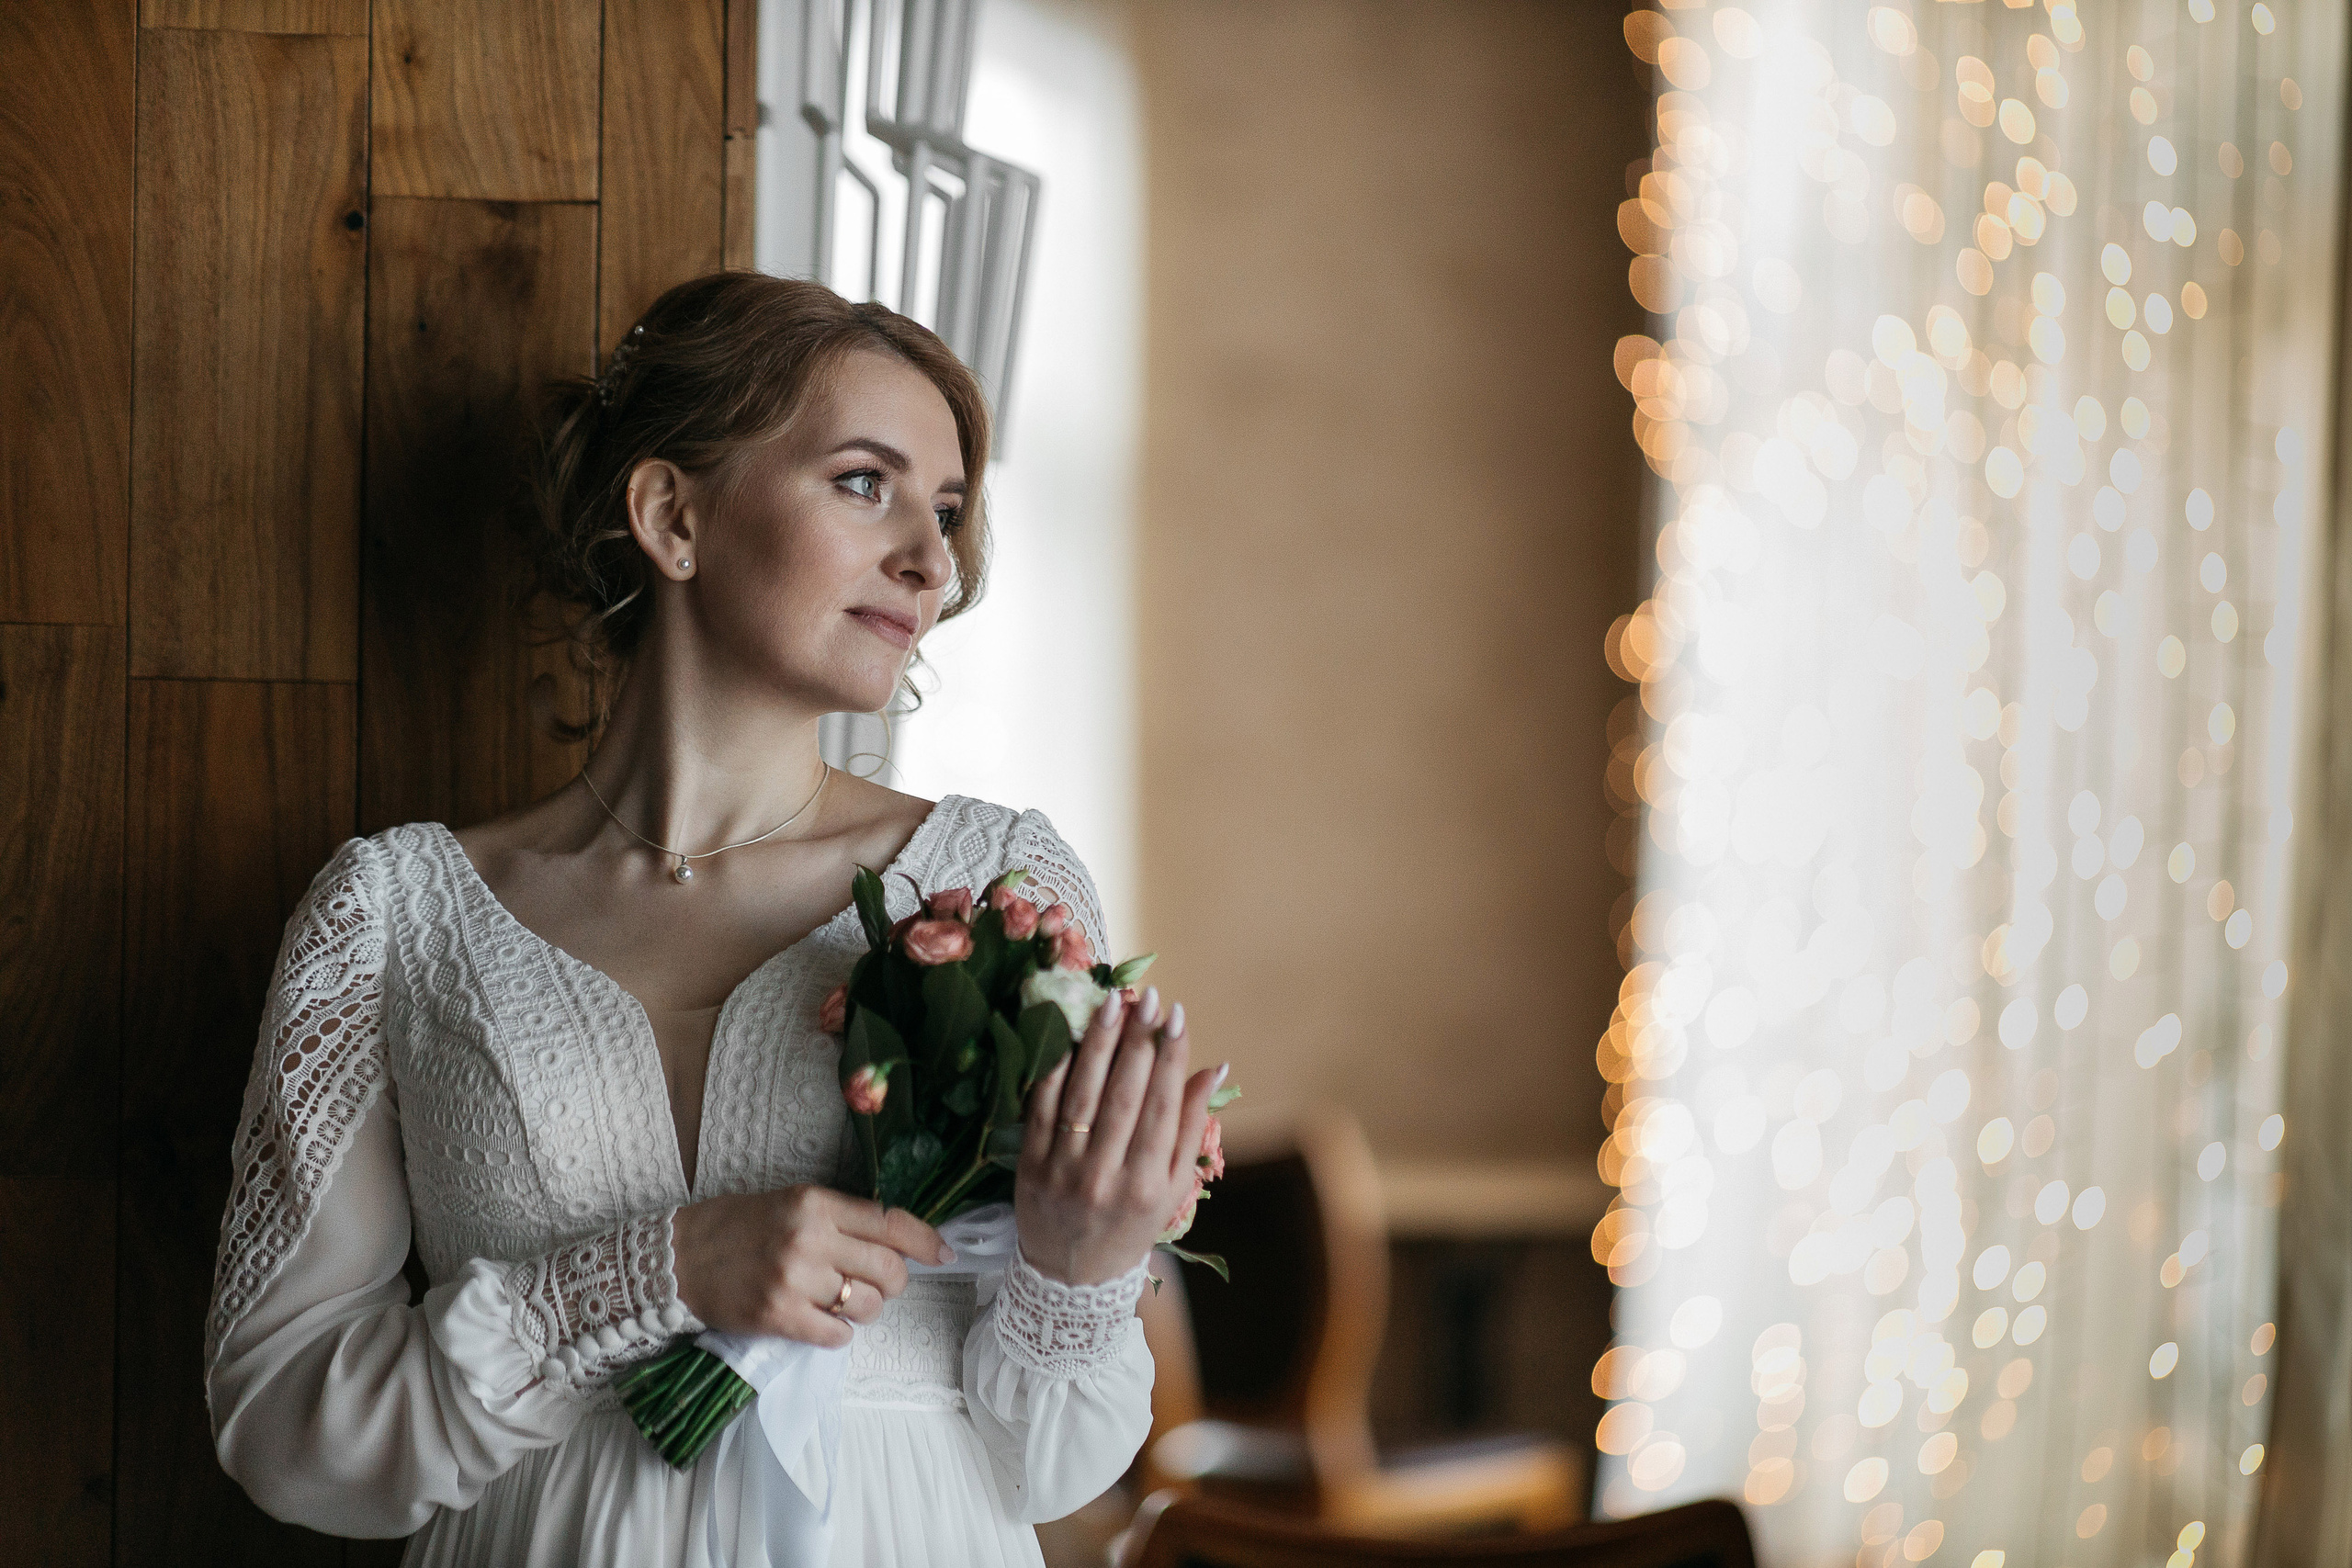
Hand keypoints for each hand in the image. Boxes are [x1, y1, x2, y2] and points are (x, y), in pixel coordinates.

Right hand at [671, 1185, 951, 1348]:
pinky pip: (836, 1335)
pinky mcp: (778, 1317)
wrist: (678, 1257)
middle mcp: (810, 1238)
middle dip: (893, 1283)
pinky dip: (838, 1333)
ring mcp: (794, 1280)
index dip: (925, 1241)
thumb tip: (895, 1240)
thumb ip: (841, 1218)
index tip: (944, 1253)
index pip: (890, 1222)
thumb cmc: (737, 1227)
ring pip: (866, 1305)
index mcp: (816, 1203)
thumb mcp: (791, 1203)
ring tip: (841, 1302)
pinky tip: (821, 1322)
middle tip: (878, 1285)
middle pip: (888, 1269)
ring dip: (865, 1310)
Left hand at [1016, 987, 1223, 1285]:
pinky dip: (1058, 1067)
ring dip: (1099, 1042)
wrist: (1071, 1275)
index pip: (1164, 1107)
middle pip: (1124, 1094)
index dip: (1171, 1057)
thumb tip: (1215, 1067)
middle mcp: (1106, 1176)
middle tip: (1149, 997)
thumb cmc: (1132, 1225)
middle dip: (1138, 1040)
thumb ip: (1191, 1127)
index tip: (1177, 1016)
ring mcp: (1063, 1169)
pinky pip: (1043, 1105)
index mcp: (1148, 1185)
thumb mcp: (1173, 1187)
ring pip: (1083, 1093)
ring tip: (1113, 1003)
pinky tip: (1071, 1035)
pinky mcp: (1030, 1165)